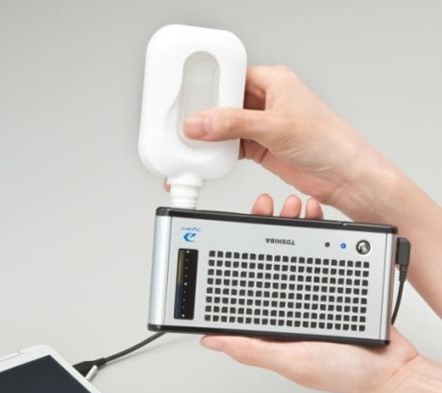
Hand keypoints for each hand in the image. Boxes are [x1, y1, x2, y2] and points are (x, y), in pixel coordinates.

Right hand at [182, 65, 441, 317]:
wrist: (344, 176)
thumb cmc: (328, 141)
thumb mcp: (276, 126)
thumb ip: (234, 124)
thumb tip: (200, 123)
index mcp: (274, 82)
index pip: (232, 76)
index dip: (209, 87)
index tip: (188, 99)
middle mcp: (267, 101)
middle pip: (225, 104)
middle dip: (206, 115)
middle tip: (186, 124)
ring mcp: (263, 126)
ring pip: (226, 127)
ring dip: (212, 137)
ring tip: (193, 142)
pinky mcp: (262, 148)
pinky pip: (232, 146)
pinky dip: (221, 153)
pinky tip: (210, 156)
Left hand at [201, 193, 418, 392]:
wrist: (392, 371)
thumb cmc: (343, 373)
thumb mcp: (292, 362)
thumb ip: (252, 349)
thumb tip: (212, 339)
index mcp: (271, 324)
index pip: (248, 283)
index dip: (239, 257)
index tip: (235, 232)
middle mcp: (288, 307)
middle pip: (269, 261)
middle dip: (265, 231)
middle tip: (267, 209)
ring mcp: (310, 295)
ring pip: (295, 253)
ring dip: (292, 227)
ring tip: (293, 208)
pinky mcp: (332, 288)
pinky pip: (322, 257)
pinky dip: (319, 236)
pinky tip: (316, 220)